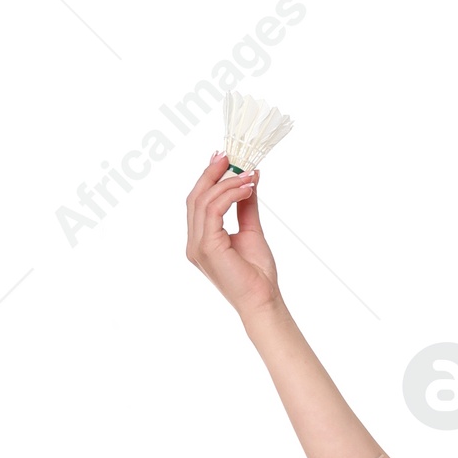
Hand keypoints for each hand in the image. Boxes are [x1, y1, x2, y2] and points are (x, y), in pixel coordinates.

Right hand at [185, 153, 280, 318]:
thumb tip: (249, 176)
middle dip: (212, 173)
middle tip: (230, 156)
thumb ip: (245, 205)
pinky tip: (246, 190)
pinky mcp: (206, 247)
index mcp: (201, 240)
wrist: (263, 301)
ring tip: (248, 176)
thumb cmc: (258, 275)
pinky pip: (213, 210)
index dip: (209, 177)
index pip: (198, 201)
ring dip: (226, 183)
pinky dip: (230, 195)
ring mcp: (197, 246)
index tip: (224, 158)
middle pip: (195, 197)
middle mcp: (194, 243)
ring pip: (204, 201)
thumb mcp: (251, 230)